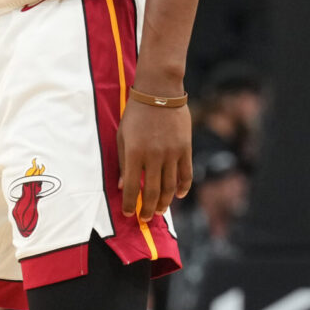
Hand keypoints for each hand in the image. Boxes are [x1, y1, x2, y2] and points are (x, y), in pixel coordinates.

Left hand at [117, 99, 191, 222]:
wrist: (159, 92)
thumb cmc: (135, 113)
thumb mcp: (122, 135)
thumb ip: (123, 162)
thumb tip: (123, 185)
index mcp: (135, 153)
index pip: (133, 187)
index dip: (130, 204)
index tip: (128, 214)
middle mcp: (154, 156)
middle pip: (153, 191)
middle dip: (148, 208)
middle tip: (145, 218)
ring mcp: (172, 153)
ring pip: (171, 187)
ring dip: (165, 202)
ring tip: (159, 211)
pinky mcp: (185, 149)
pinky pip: (186, 174)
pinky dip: (183, 188)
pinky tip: (179, 196)